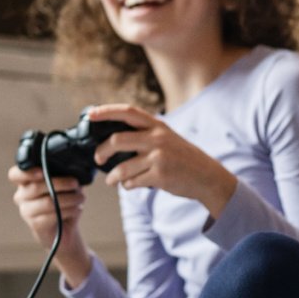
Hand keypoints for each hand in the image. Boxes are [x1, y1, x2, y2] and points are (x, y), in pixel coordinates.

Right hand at [8, 165, 91, 285]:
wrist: (65, 228)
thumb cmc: (64, 200)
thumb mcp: (64, 184)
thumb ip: (62, 175)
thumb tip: (70, 169)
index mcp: (25, 182)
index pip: (15, 175)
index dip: (26, 172)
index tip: (42, 171)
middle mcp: (21, 196)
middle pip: (36, 187)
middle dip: (60, 183)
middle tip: (75, 183)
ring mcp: (26, 211)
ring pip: (48, 202)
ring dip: (69, 198)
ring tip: (81, 198)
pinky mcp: (35, 224)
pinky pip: (53, 215)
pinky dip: (70, 210)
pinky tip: (77, 209)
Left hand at [85, 104, 238, 218]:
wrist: (208, 177)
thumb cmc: (184, 158)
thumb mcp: (168, 138)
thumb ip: (146, 135)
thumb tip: (114, 140)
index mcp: (158, 126)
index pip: (128, 112)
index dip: (106, 112)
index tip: (90, 115)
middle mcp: (157, 139)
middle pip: (117, 141)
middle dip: (102, 151)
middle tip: (98, 159)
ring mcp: (159, 158)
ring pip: (122, 168)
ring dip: (113, 177)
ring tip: (111, 180)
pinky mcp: (160, 176)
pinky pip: (133, 182)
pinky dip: (128, 185)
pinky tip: (131, 185)